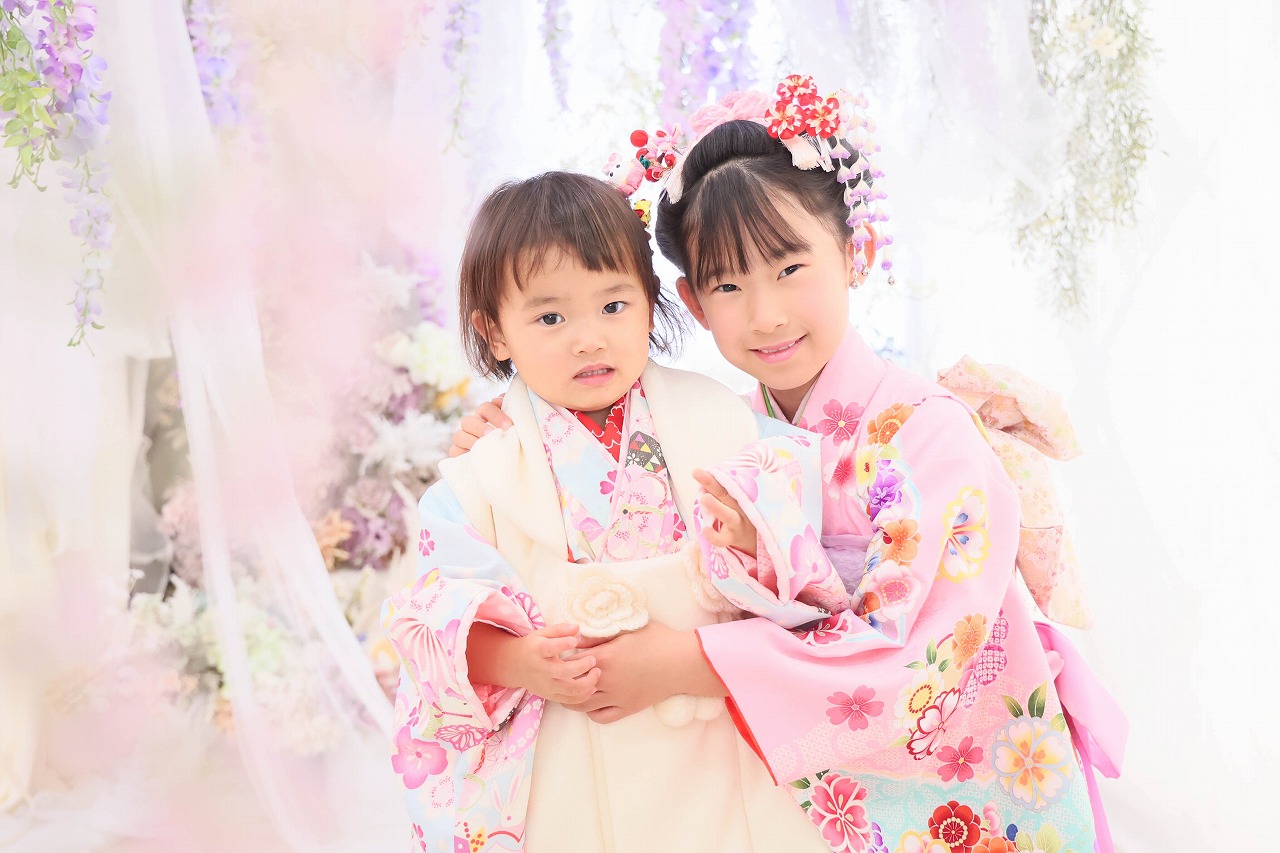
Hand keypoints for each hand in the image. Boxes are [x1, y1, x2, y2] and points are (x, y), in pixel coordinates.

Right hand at [448, 395, 510, 456]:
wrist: (503, 468)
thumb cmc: (510, 442)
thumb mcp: (512, 428)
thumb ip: (510, 411)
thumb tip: (500, 399)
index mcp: (484, 416)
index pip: (485, 408)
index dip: (495, 414)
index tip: (508, 425)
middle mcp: (471, 426)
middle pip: (468, 421)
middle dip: (481, 428)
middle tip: (493, 434)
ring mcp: (462, 440)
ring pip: (459, 435)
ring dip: (471, 440)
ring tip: (483, 446)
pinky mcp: (457, 454)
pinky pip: (454, 451)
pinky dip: (462, 452)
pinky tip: (474, 456)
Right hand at [511, 623, 600, 703]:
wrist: (515, 666)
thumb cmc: (533, 647)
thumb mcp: (542, 634)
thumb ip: (560, 630)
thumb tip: (577, 628)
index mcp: (538, 651)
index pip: (550, 648)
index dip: (563, 644)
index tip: (575, 641)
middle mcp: (542, 670)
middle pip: (563, 672)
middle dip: (582, 667)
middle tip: (593, 660)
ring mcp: (546, 685)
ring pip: (570, 690)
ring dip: (587, 683)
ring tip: (597, 672)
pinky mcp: (550, 696)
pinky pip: (569, 701)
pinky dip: (583, 696)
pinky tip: (593, 686)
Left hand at [560, 622, 726, 723]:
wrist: (682, 662)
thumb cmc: (658, 640)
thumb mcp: (628, 629)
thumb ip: (601, 634)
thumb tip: (577, 639)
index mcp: (605, 656)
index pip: (571, 662)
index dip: (564, 659)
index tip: (563, 656)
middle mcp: (607, 679)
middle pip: (572, 685)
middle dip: (565, 680)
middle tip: (563, 675)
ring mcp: (617, 696)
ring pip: (583, 704)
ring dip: (574, 698)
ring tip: (572, 690)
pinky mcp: (627, 708)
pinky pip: (601, 717)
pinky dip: (591, 712)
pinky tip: (592, 703)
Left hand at [693, 468, 757, 556]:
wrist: (758, 540)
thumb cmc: (745, 514)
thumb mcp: (743, 499)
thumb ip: (728, 487)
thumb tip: (704, 473)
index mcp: (741, 496)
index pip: (729, 482)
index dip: (717, 473)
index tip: (702, 467)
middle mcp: (740, 508)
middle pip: (725, 493)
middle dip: (710, 482)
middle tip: (697, 472)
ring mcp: (737, 524)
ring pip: (728, 516)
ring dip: (717, 507)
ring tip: (704, 498)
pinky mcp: (732, 538)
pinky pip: (722, 539)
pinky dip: (713, 536)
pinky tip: (704, 530)